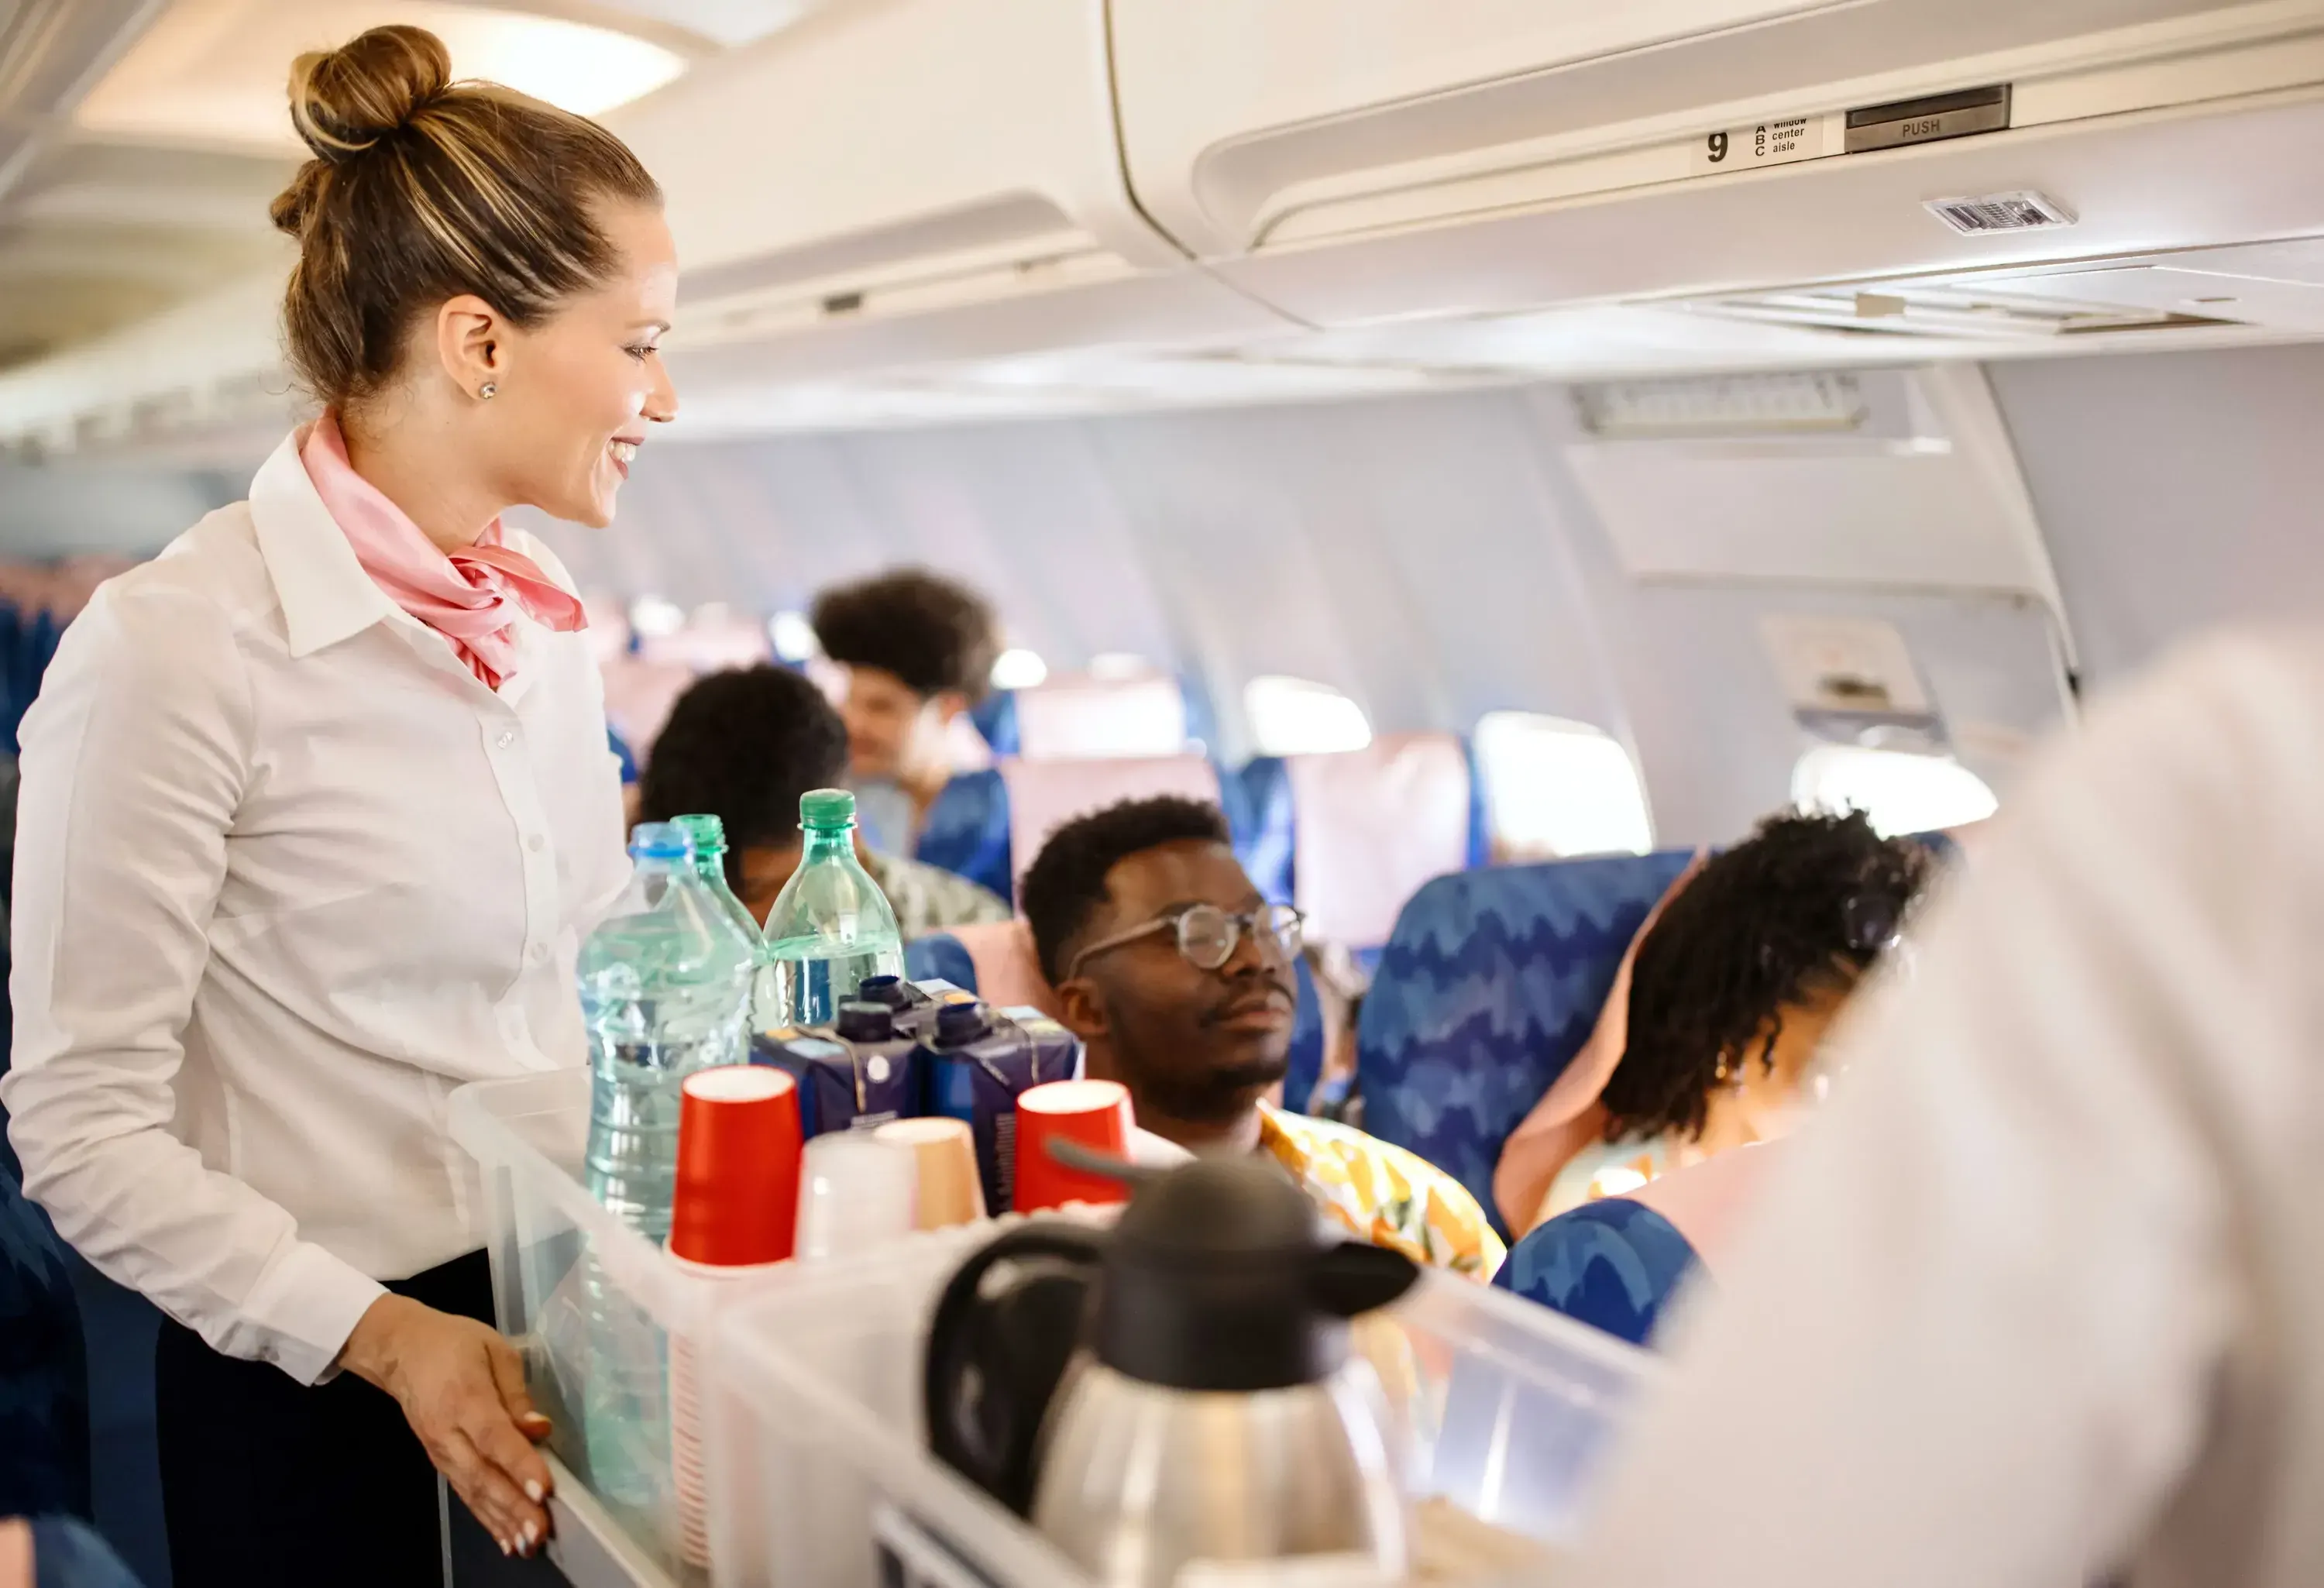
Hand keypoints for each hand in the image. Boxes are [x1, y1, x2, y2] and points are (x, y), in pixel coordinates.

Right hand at [339, 1294, 553, 1556]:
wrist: (400, 1351)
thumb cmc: (454, 1343)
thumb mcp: (494, 1350)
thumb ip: (517, 1392)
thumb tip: (539, 1428)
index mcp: (464, 1397)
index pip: (494, 1436)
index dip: (519, 1464)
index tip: (543, 1490)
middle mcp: (448, 1431)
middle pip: (482, 1473)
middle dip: (513, 1505)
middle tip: (541, 1530)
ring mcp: (440, 1451)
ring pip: (473, 1491)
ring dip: (502, 1520)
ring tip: (529, 1543)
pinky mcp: (439, 1462)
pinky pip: (465, 1493)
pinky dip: (486, 1519)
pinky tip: (506, 1539)